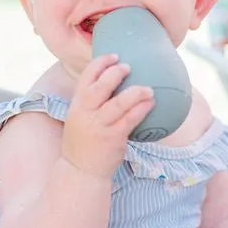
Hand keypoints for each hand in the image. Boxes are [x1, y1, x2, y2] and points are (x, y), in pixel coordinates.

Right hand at [61, 54, 154, 177]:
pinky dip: (141, 109)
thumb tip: (113, 85)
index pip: (86, 77)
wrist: (80, 171)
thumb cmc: (84, 143)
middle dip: (116, 73)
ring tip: (148, 88)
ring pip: (118, 103)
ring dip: (135, 92)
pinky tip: (151, 104)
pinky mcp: (112, 138)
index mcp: (77, 105)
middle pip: (101, 86)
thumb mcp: (80, 119)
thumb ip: (91, 103)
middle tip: (129, 67)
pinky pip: (130, 120)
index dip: (100, 63)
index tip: (114, 56)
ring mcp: (99, 126)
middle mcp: (86, 113)